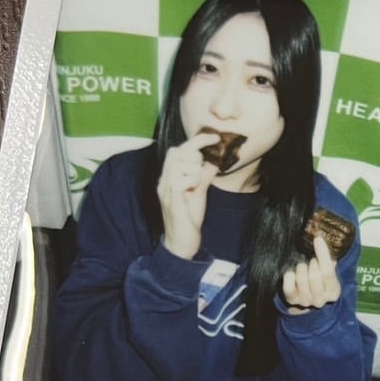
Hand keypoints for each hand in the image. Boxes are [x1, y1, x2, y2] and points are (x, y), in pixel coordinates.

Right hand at [158, 133, 219, 259]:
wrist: (182, 243)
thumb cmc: (189, 218)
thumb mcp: (199, 192)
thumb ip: (204, 176)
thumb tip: (214, 161)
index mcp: (170, 176)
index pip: (179, 149)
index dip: (197, 141)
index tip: (215, 137)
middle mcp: (164, 180)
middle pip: (178, 152)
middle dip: (195, 157)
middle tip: (200, 174)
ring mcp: (165, 190)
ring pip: (180, 164)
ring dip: (194, 170)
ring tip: (196, 185)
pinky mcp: (171, 201)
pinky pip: (179, 180)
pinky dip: (191, 180)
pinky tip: (194, 189)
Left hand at [282, 235, 341, 312]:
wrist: (310, 297)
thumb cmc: (321, 281)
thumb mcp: (329, 273)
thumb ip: (328, 261)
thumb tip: (320, 242)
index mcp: (333, 292)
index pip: (328, 271)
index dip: (322, 254)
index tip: (318, 239)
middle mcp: (320, 300)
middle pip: (314, 276)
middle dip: (312, 263)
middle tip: (311, 261)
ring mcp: (306, 301)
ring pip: (301, 279)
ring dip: (301, 268)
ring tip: (303, 268)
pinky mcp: (292, 300)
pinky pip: (288, 286)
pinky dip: (289, 277)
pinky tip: (292, 273)